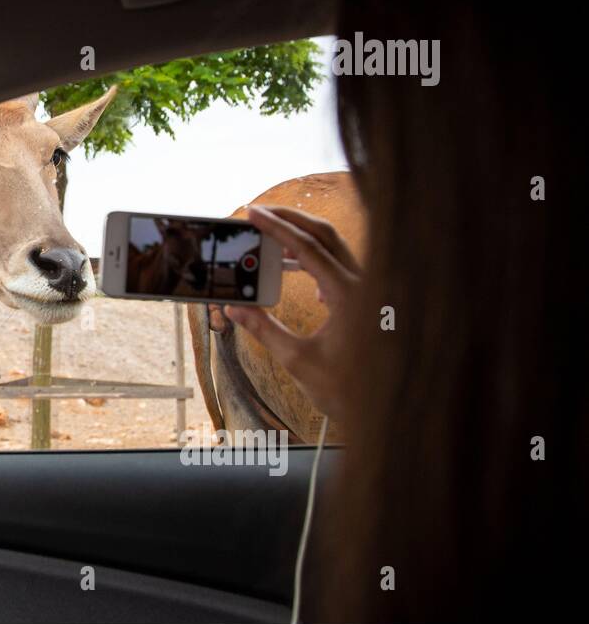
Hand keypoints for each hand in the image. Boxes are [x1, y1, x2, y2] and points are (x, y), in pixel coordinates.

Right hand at [223, 205, 361, 421]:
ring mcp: (372, 290)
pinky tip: (306, 277)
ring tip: (275, 237)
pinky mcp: (372, 300)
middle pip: (326, 235)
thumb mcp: (297, 359)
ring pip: (337, 247)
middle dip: (292, 219)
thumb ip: (264, 329)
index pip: (307, 248)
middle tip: (262, 212)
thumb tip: (235, 309)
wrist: (389, 412)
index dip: (277, 228)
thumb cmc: (347, 391)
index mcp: (349, 295)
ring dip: (305, 237)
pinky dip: (320, 260)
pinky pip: (344, 267)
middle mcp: (366, 285)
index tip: (254, 213)